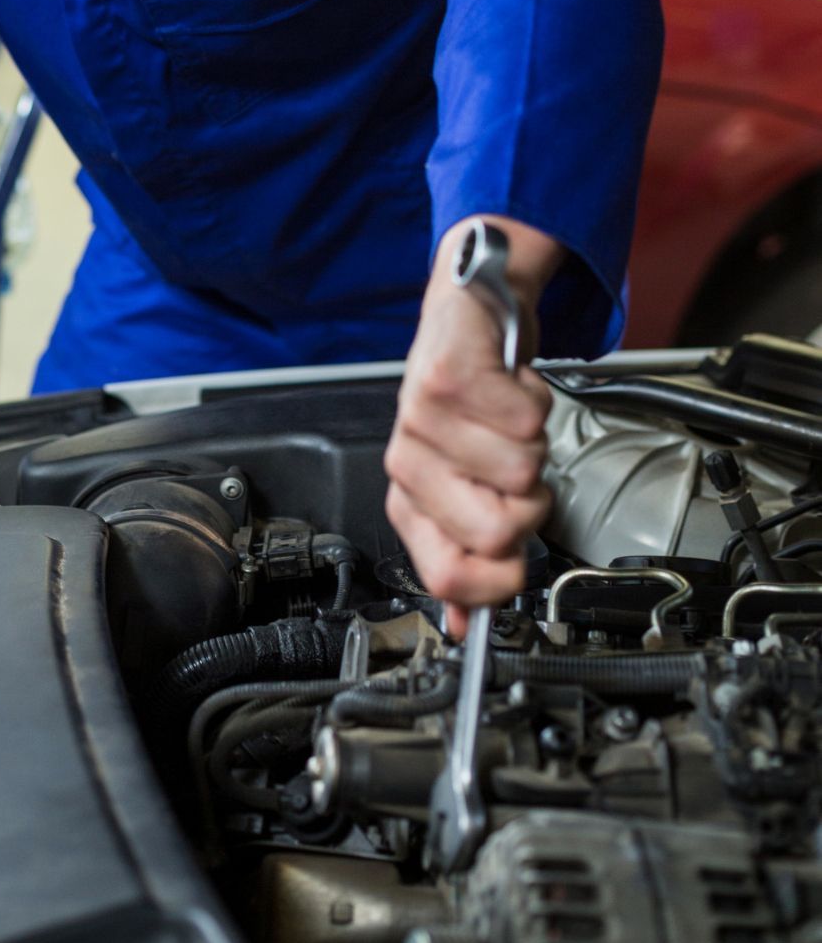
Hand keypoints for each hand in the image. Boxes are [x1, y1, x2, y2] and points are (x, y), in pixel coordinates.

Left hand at [384, 216, 559, 637]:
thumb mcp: (460, 482)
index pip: (451, 579)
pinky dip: (536, 399)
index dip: (502, 580)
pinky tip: (509, 384)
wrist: (467, 314)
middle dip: (530, 499)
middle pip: (501, 531)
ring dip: (535, 441)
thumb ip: (467, 554)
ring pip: (524, 471)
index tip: (515, 551)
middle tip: (510, 464)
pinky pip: (527, 418)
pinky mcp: (446, 375)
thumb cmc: (469, 403)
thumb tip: (468, 628)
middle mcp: (407, 462)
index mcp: (410, 504)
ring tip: (506, 418)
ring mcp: (421, 418)